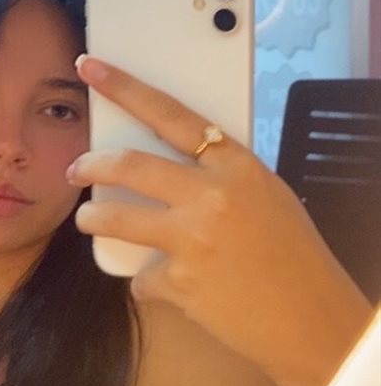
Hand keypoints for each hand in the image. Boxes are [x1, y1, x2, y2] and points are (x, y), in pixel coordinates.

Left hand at [68, 56, 372, 385]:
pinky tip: (167, 286)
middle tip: (76, 169)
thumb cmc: (292, 255)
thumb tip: (172, 165)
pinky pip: (141, 277)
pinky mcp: (179, 283)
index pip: (171, 114)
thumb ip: (220, 176)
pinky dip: (147, 282)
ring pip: (114, 219)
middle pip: (129, 166)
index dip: (126, 88)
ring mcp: (193, 240)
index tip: (92, 68)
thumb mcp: (265, 197)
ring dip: (91, 219)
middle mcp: (212, 196)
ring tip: (87, 221)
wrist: (309, 318)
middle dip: (90, 165)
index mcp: (237, 166)